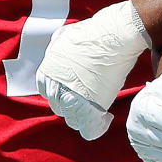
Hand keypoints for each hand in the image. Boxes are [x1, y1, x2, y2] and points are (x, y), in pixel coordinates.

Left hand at [38, 2, 150, 140]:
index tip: (76, 91)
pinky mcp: (88, 106)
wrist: (115, 35)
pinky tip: (105, 119)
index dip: (63, 93)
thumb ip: (55, 50)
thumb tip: (55, 55)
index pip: (48, 93)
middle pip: (60, 107)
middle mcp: (54, 86)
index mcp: (47, 71)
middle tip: (91, 99)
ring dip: (85, 116)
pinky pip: (88, 128)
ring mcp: (70, 97)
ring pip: (73, 120)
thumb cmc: (95, 33)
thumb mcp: (64, 37)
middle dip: (74, 105)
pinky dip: (96, 128)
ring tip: (99, 109)